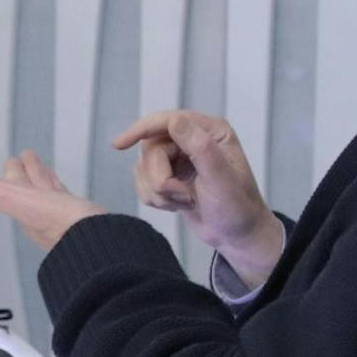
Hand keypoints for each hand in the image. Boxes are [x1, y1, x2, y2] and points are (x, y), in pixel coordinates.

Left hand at [0, 149, 106, 249]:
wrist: (101, 244)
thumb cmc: (65, 227)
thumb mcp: (19, 201)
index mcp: (23, 208)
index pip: (8, 185)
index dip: (6, 171)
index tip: (1, 159)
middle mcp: (39, 212)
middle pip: (25, 186)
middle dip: (21, 172)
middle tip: (20, 157)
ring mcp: (59, 213)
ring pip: (44, 189)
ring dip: (37, 176)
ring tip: (34, 161)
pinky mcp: (79, 214)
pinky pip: (63, 195)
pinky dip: (57, 185)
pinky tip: (61, 185)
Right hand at [112, 109, 279, 285]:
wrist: (237, 237)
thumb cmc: (237, 208)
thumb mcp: (220, 178)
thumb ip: (200, 147)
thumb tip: (174, 119)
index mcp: (211, 131)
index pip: (166, 121)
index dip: (140, 129)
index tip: (119, 145)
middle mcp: (193, 139)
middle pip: (151, 148)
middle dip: (160, 178)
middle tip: (181, 196)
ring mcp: (180, 158)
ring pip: (144, 167)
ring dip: (159, 192)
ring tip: (185, 202)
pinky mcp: (170, 176)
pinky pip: (143, 183)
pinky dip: (156, 199)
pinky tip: (178, 205)